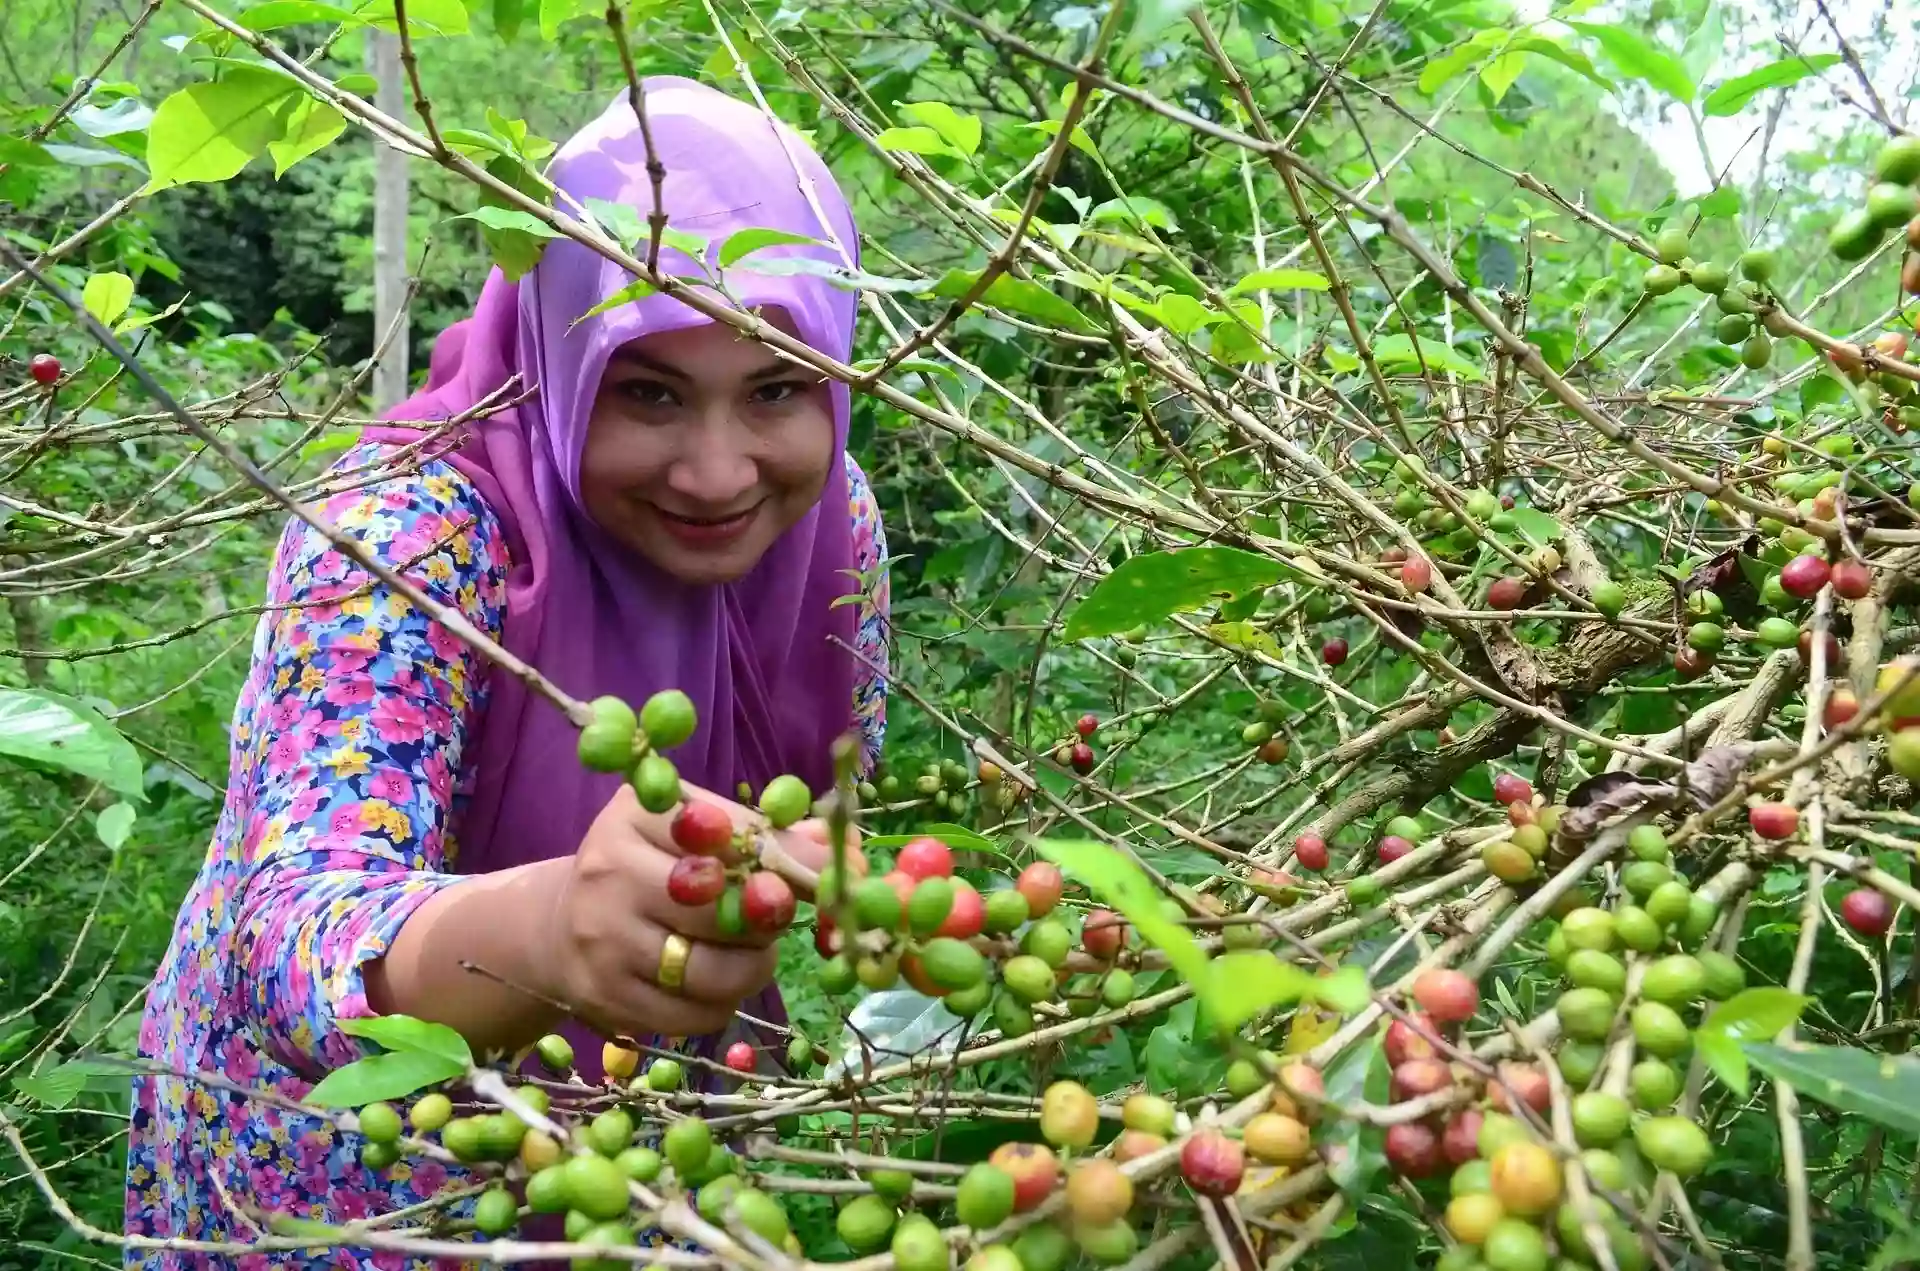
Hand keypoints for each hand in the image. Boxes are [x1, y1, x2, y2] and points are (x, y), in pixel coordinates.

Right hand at [534, 781, 866, 1041]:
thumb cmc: (649, 868)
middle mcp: (611, 872)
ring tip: (749, 954)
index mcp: (637, 815)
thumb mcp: (693, 831)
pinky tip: (714, 984)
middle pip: (724, 909)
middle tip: (775, 920)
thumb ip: (768, 836)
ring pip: (713, 971)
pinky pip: (693, 1015)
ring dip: (751, 969)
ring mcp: (604, 940)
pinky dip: (721, 1004)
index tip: (826, 878)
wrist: (558, 927)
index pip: (731, 836)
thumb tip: (848, 855)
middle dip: (768, 921)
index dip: (789, 862)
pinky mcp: (606, 999)